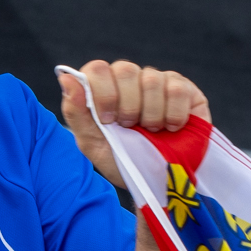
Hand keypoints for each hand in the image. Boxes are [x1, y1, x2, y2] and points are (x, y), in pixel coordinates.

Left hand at [56, 60, 209, 189]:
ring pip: (152, 80)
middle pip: (125, 69)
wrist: (158, 181)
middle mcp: (130, 79)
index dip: (102, 93)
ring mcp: (158, 81)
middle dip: (127, 105)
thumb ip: (76, 112)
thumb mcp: (93, 144)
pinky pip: (177, 90)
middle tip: (130, 127)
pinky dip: (173, 115)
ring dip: (151, 114)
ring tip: (152, 131)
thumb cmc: (122, 160)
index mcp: (104, 88)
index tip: (107, 120)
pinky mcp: (184, 89)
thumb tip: (66, 78)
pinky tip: (171, 128)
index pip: (97, 69)